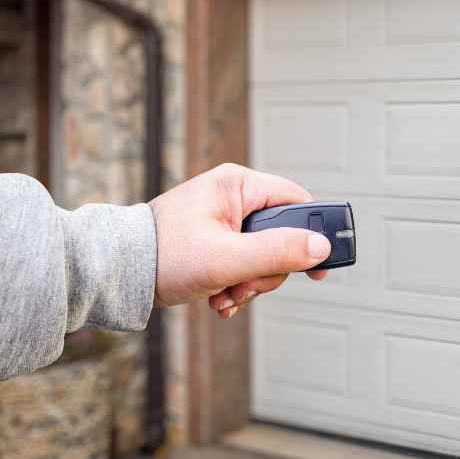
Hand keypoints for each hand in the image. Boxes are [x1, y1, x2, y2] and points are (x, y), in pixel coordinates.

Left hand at [149, 163, 329, 317]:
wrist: (116, 274)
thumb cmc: (162, 256)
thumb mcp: (227, 258)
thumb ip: (277, 252)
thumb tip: (321, 248)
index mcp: (238, 185)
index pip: (297, 202)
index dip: (313, 234)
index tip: (318, 267)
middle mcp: (234, 197)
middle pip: (283, 236)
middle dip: (268, 270)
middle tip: (245, 284)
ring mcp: (225, 219)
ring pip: (265, 255)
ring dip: (251, 283)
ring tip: (226, 294)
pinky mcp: (217, 239)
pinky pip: (246, 263)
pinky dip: (238, 284)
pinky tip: (219, 296)